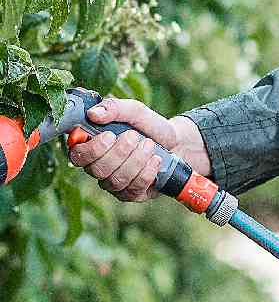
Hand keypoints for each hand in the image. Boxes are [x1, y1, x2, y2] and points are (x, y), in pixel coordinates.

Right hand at [67, 95, 210, 201]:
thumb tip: (93, 113)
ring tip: (149, 145)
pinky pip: (134, 188)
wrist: (177, 144)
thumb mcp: (135, 111)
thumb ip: (114, 108)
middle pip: (97, 170)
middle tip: (134, 137)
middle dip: (119, 152)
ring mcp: (114, 183)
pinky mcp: (131, 194)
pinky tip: (155, 160)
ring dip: (136, 160)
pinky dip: (147, 171)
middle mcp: (99, 167)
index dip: (91, 149)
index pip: (77, 155)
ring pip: (116, 180)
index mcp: (93, 146)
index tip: (110, 135)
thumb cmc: (149, 127)